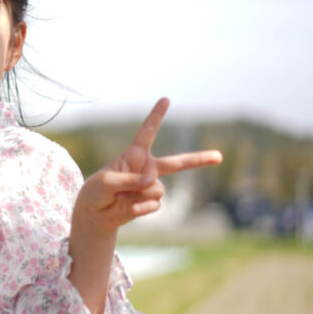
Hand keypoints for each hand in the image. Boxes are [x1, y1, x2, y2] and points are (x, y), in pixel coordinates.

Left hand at [75, 98, 222, 232]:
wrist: (95, 214)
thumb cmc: (96, 191)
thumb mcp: (107, 182)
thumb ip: (130, 180)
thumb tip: (152, 181)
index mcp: (134, 156)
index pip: (147, 133)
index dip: (156, 116)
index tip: (166, 99)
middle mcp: (146, 169)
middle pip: (176, 163)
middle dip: (199, 160)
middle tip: (219, 157)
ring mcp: (150, 186)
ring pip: (157, 189)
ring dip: (139, 194)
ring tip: (122, 196)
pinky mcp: (150, 202)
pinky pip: (154, 204)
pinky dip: (141, 208)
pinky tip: (130, 208)